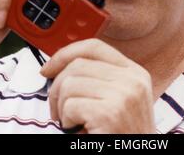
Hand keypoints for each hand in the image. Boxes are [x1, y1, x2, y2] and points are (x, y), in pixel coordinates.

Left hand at [41, 38, 155, 133]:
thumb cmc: (122, 135)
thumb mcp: (120, 99)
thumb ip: (100, 79)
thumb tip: (59, 66)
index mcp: (135, 73)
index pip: (94, 47)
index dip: (66, 54)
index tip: (48, 68)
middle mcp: (132, 80)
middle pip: (77, 64)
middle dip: (57, 87)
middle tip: (59, 110)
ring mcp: (123, 95)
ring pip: (69, 83)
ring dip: (61, 107)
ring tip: (72, 122)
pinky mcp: (110, 113)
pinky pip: (70, 105)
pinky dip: (66, 121)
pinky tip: (79, 130)